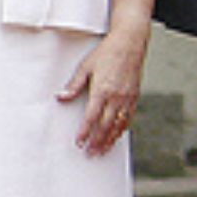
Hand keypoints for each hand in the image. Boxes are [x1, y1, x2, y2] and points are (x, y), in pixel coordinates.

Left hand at [59, 24, 145, 156]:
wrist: (130, 43)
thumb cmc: (107, 52)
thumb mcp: (86, 66)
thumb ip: (74, 85)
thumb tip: (61, 97)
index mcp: (102, 90)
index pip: (91, 117)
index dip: (85, 132)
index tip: (79, 142)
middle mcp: (116, 96)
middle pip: (105, 126)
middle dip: (97, 141)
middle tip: (90, 153)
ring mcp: (127, 98)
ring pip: (118, 125)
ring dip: (109, 140)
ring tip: (102, 151)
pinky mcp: (134, 96)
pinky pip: (128, 118)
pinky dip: (122, 129)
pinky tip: (117, 136)